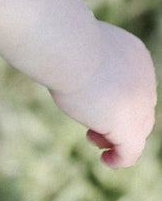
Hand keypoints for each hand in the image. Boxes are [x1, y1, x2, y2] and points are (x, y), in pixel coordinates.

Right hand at [49, 22, 156, 168]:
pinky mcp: (127, 126)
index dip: (118, 99)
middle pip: (139, 108)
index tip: (94, 104)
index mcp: (136, 56)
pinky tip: (109, 161)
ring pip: (137, 129)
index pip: (133, 85)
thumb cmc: (62, 40)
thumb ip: (79, 54)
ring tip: (96, 141)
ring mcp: (139, 104)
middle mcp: (144, 81)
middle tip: (95, 128)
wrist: (68, 47)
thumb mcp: (76, 45)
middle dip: (119, 120)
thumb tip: (57, 47)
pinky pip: (131, 149)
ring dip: (118, 138)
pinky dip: (122, 157)